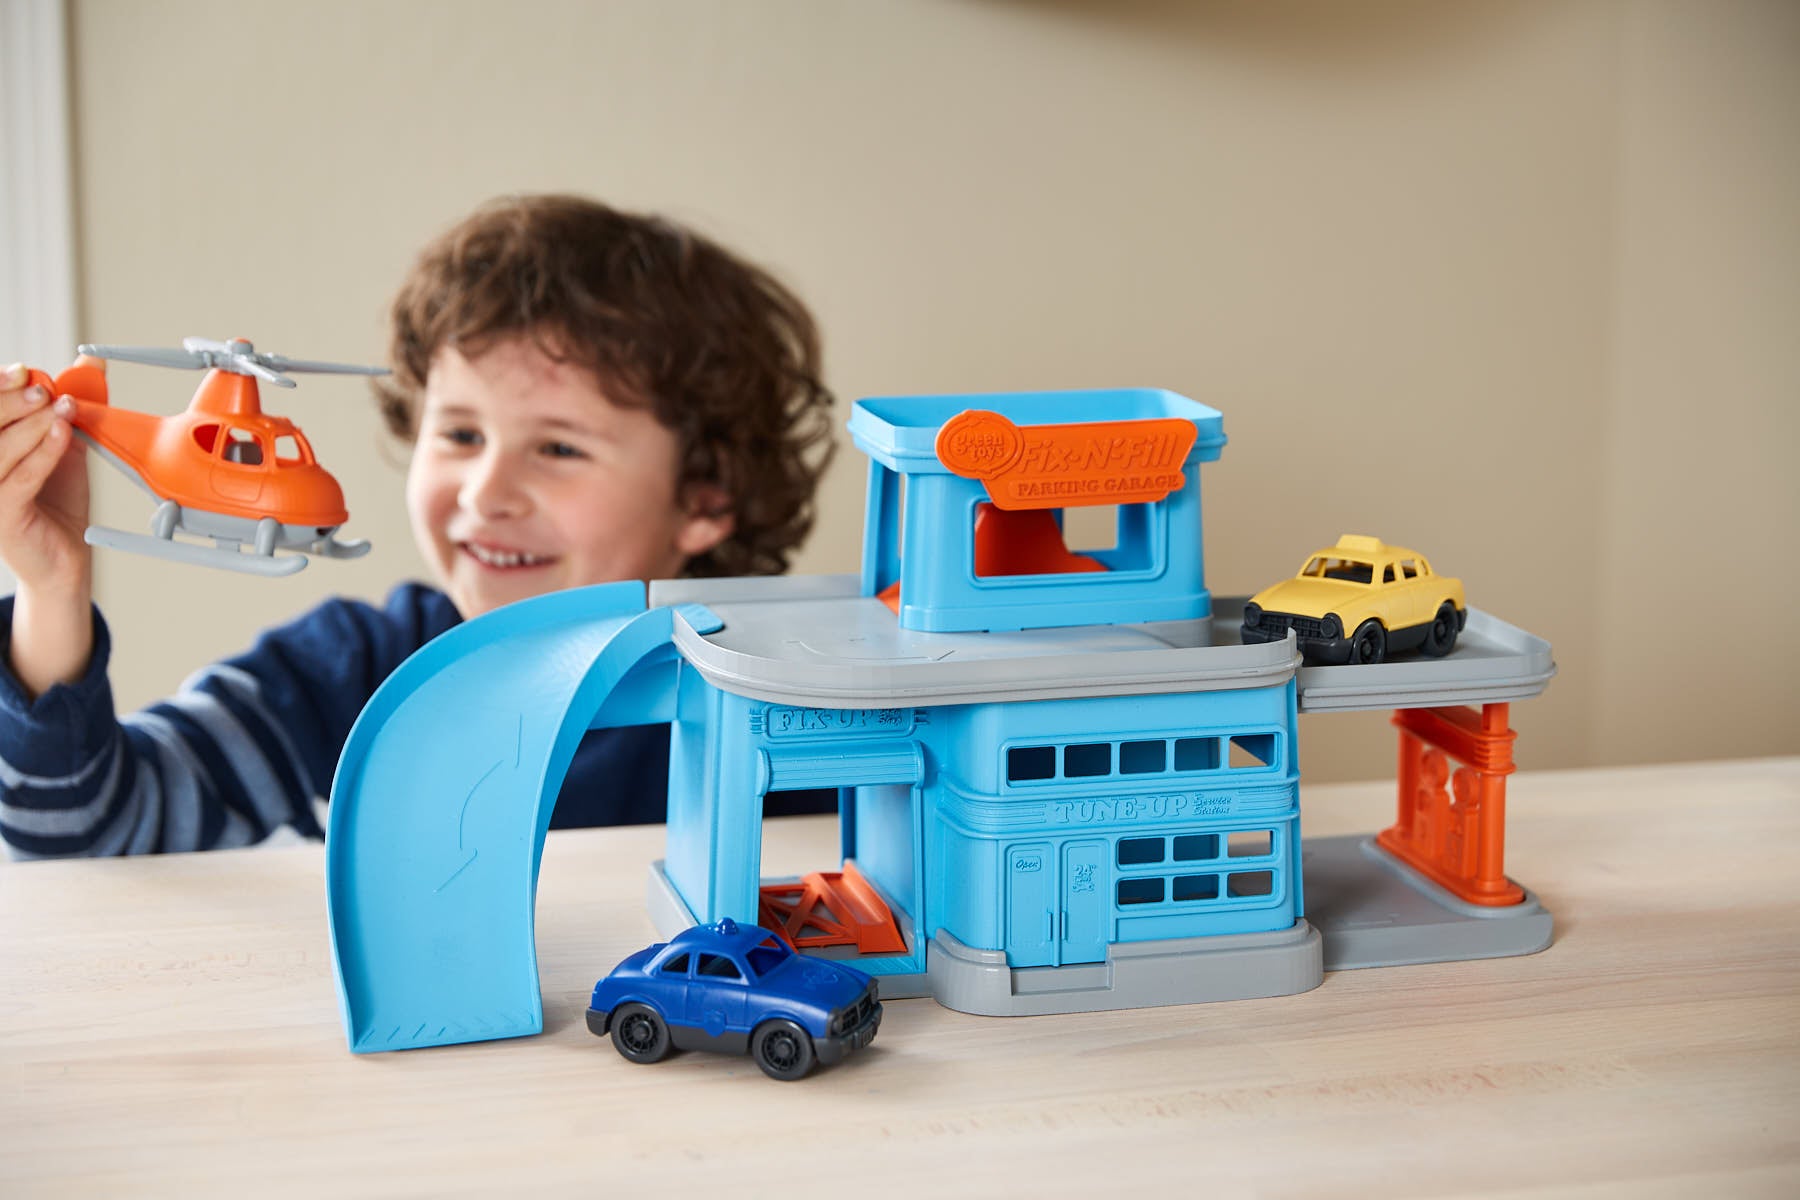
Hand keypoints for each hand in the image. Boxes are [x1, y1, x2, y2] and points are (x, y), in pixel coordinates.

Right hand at [0, 362, 91, 594]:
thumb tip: (90, 368)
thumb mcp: (62, 446)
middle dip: (10, 401)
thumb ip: (67, 410)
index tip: (24, 372)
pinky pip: (20, 478)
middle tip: (43, 388)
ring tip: (61, 407)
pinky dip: (42, 452)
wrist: (64, 557)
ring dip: (30, 423)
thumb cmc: (56, 501)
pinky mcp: (1, 514)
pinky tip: (61, 434)